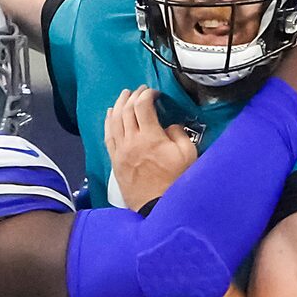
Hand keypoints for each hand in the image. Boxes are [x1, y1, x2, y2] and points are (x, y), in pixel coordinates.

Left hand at [105, 87, 197, 210]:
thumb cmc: (176, 181)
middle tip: (140, 90)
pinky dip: (108, 122)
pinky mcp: (115, 160)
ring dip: (118, 105)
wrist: (158, 206)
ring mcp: (120, 151)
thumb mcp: (188, 154)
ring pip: (114, 121)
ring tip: (124, 95)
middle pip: (126, 110)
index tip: (154, 93)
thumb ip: (179, 134)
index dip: (147, 94)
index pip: (142, 106)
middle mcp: (131, 141)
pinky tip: (110, 114)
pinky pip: (108, 136)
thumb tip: (169, 126)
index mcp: (150, 137)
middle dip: (133, 96)